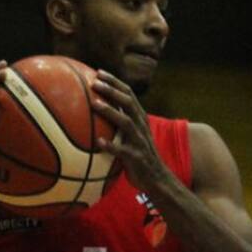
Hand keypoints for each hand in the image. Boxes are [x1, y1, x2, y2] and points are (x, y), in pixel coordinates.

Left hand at [90, 70, 169, 192]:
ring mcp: (140, 142)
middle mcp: (141, 127)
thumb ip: (119, 123)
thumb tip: (96, 112)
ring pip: (126, 122)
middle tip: (94, 83)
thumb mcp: (132, 136)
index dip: (115, 82)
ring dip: (110, 112)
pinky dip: (111, 146)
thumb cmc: (138, 156)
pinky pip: (123, 151)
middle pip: (128, 102)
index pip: (128, 94)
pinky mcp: (137, 158)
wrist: (157, 180)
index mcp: (140, 119)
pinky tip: (98, 142)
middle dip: (112, 90)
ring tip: (94, 104)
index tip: (98, 72)